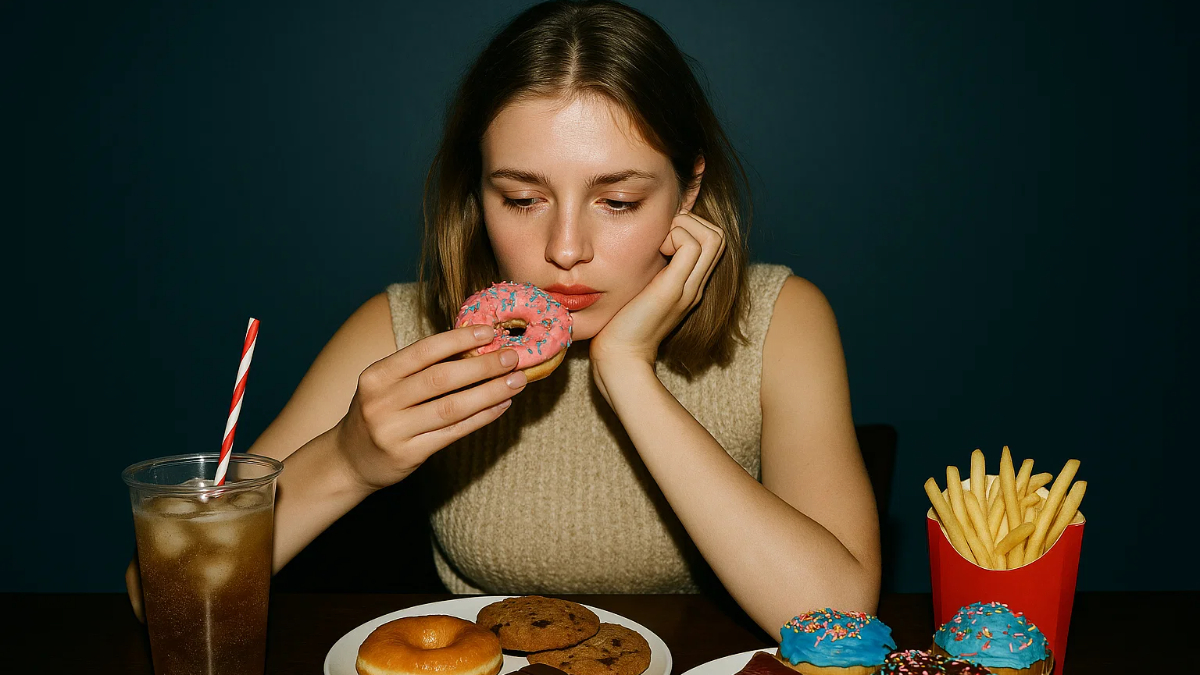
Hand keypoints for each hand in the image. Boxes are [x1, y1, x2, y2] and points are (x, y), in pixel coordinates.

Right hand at [334, 325, 526, 489]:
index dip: (459, 339)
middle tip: (512, 357)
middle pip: (441, 379)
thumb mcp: (385, 384)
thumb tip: (474, 346)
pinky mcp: (408, 454)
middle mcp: (381, 401)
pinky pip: (453, 433)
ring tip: (515, 382)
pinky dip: (481, 417)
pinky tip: (501, 406)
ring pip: (451, 408)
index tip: (490, 332)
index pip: (423, 351)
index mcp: (376, 375)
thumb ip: (420, 368)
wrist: (349, 460)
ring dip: (489, 393)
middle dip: (482, 366)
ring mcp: (394, 430)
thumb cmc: (378, 413)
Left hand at [589, 209, 725, 393]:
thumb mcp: (641, 290)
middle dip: (691, 221)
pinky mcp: (673, 290)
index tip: (661, 237)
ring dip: (684, 227)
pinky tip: (654, 252)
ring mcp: (688, 288)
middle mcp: (696, 285)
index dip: (691, 227)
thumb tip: (644, 247)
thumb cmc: (621, 324)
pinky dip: (673, 237)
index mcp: (690, 285)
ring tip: (660, 243)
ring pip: (712, 237)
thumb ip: (649, 272)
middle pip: (719, 235)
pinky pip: (690, 246)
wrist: (620, 357)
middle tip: (662, 235)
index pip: (713, 241)